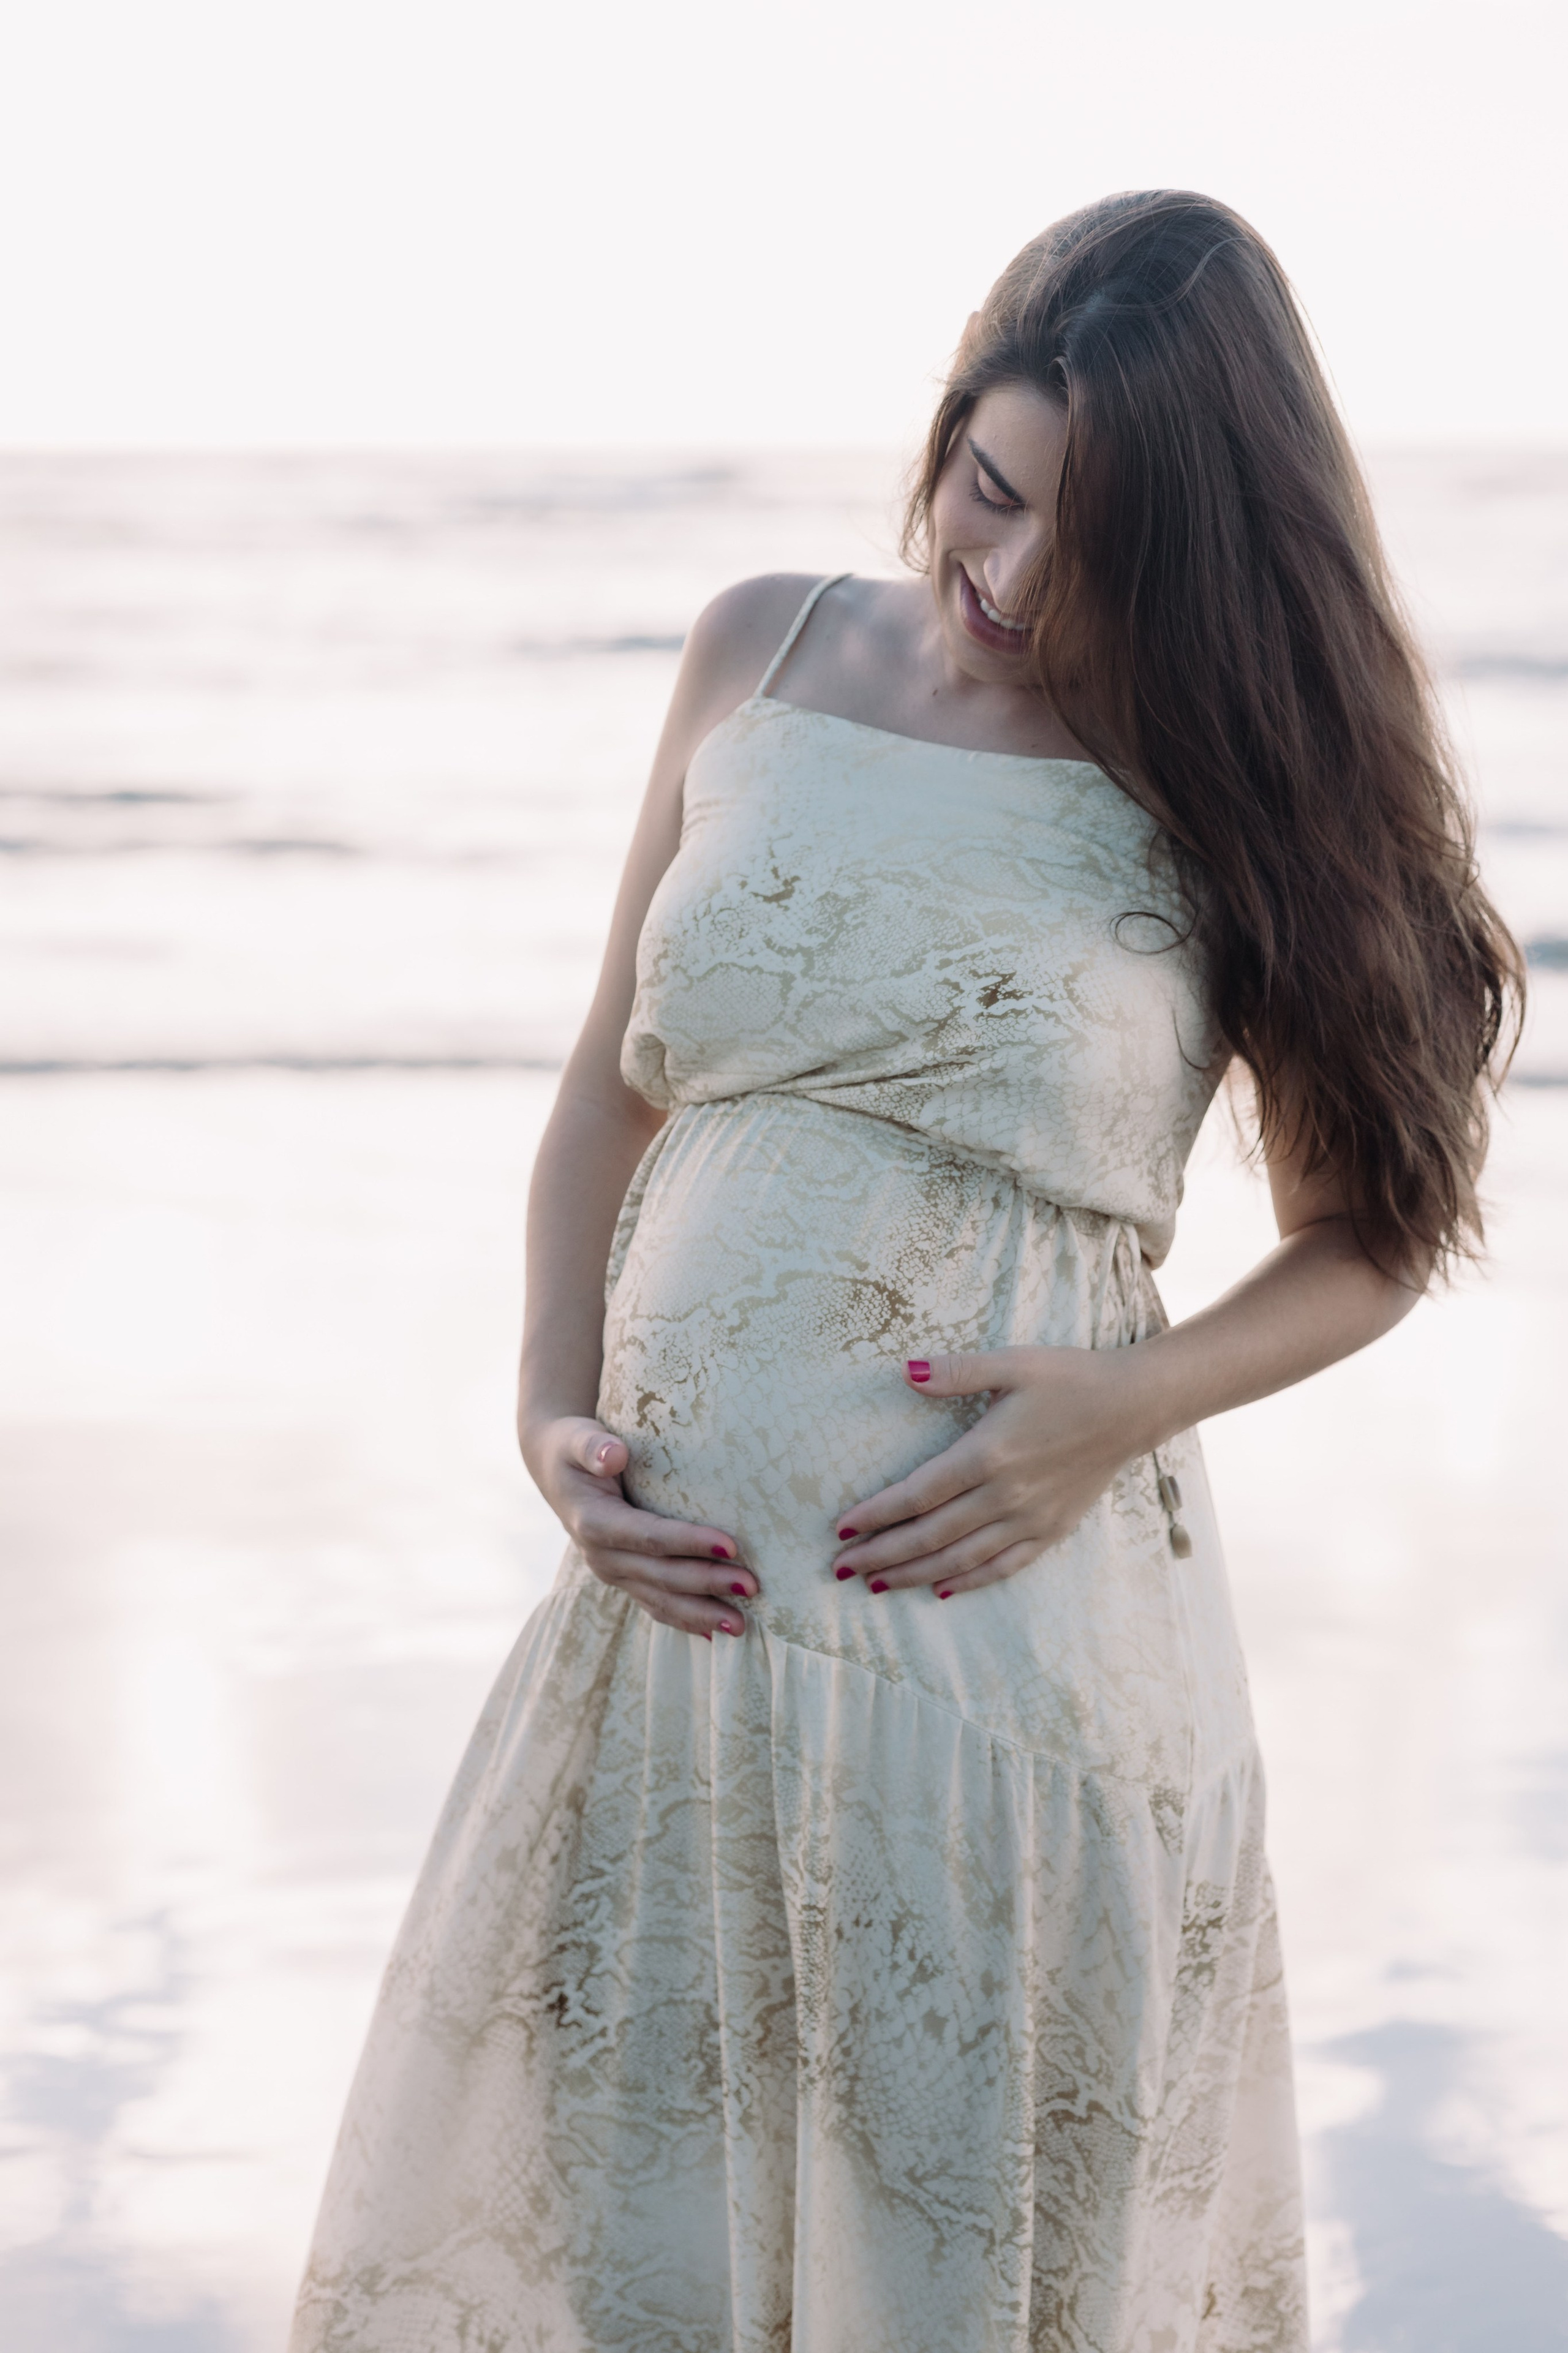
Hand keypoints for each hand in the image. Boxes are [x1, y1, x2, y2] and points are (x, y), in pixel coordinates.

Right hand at [525, 1415, 756, 1639]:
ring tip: (742, 1624)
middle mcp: (602, 1556)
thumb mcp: (576, 1439)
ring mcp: (613, 1572)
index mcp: (593, 1523)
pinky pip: (655, 1605)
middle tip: (752, 1585)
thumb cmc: (572, 1448)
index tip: (731, 1545)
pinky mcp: (625, 1578)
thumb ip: (593, 1446)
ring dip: (702, 1614)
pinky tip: (713, 1633)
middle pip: (662, 1575)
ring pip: (661, 1600)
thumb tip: (615, 1455)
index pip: (649, 1536)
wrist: (554, 1470)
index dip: (689, 1543)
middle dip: (708, 1583)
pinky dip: (684, 1620)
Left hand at [831, 1348, 1150, 1599]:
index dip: (876, 1514)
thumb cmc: (1071, 1378)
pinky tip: (941, 1590)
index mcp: (987, 1454)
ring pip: (960, 1558)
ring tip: (876, 1584)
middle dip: (881, 1554)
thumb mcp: (1012, 1363)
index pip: (917, 1495)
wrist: (1135, 1405)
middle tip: (840, 1568)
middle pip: (929, 1535)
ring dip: (914, 1574)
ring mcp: (1029, 1518)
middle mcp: (1005, 1495)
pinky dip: (969, 1581)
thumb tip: (904, 1372)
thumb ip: (955, 1372)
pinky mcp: (1052, 1530)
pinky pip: (1003, 1566)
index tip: (841, 1528)